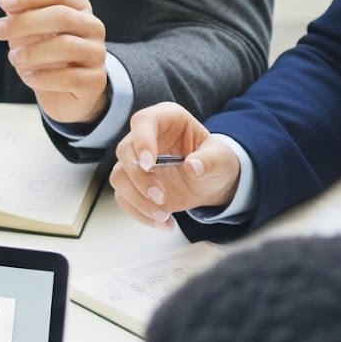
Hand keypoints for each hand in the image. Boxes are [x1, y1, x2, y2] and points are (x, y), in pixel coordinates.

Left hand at [0, 0, 108, 124]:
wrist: (64, 93)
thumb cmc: (46, 54)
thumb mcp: (28, 27)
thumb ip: (20, 4)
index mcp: (77, 7)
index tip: (3, 3)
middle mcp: (92, 26)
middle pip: (60, 16)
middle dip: (24, 22)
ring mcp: (97, 53)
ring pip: (66, 46)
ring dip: (33, 52)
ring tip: (14, 58)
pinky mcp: (95, 81)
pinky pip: (69, 78)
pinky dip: (43, 78)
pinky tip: (29, 77)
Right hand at [109, 103, 240, 226]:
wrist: (210, 182)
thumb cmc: (215, 162)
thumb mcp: (221, 159)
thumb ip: (210, 160)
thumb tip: (192, 167)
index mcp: (166, 119)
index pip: (143, 122)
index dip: (142, 141)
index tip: (149, 163)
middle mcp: (146, 138)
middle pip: (125, 152)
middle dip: (140, 178)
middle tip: (161, 197)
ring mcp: (136, 162)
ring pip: (119, 177)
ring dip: (138, 200)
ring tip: (164, 215)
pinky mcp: (133, 185)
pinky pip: (124, 199)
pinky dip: (140, 214)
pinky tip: (162, 222)